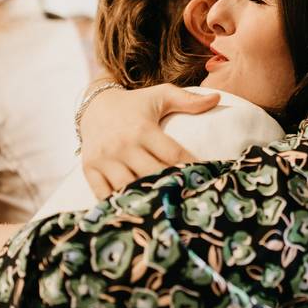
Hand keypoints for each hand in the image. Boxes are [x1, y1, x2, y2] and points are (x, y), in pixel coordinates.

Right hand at [79, 83, 218, 197]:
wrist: (94, 106)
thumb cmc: (135, 103)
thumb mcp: (161, 96)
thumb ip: (188, 100)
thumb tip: (217, 98)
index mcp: (142, 128)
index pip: (173, 155)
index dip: (191, 169)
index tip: (204, 180)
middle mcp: (123, 145)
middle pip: (152, 175)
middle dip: (170, 187)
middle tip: (187, 199)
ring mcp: (104, 159)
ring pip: (128, 188)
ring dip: (146, 199)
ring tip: (164, 209)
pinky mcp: (90, 169)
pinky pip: (104, 195)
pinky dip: (119, 205)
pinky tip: (135, 211)